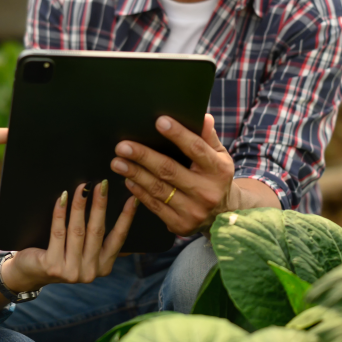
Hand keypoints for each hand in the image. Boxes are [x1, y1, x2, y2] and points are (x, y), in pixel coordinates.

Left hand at [2, 181, 136, 291]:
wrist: (30, 273)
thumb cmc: (60, 254)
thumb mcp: (83, 251)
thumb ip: (97, 239)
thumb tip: (109, 207)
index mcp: (103, 267)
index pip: (118, 238)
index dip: (126, 217)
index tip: (133, 198)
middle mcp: (90, 272)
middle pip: (97, 231)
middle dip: (100, 205)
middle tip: (102, 184)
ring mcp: (71, 271)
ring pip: (78, 230)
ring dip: (80, 205)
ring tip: (82, 187)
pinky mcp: (53, 266)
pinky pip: (58, 233)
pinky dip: (60, 213)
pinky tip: (62, 198)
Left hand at [110, 113, 235, 235]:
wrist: (223, 215)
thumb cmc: (216, 178)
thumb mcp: (220, 156)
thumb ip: (209, 137)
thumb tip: (203, 117)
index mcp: (218, 170)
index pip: (196, 149)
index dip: (178, 135)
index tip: (159, 121)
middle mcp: (206, 192)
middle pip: (170, 170)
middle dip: (143, 157)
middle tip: (123, 146)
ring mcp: (193, 211)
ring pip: (158, 189)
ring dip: (135, 174)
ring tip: (118, 162)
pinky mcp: (180, 225)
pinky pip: (155, 206)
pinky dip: (139, 192)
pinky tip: (128, 179)